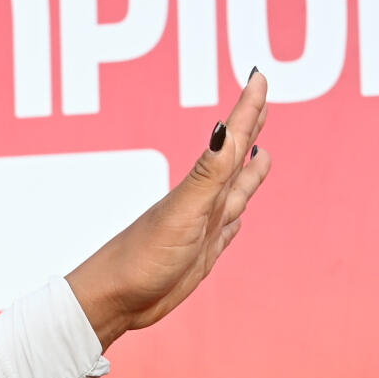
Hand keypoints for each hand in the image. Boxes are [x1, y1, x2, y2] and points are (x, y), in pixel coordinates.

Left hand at [67, 71, 274, 349]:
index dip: (248, 110)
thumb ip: (208, 173)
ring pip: (235, 191)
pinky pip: (227, 228)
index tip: (259, 77)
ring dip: (249, 171)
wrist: (116, 300)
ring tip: (262, 152)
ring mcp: (203, 227)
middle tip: (262, 99)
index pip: (231, 139)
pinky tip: (238, 212)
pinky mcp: (202, 253)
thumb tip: (225, 129)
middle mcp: (204, 202)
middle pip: (234, 158)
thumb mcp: (183, 212)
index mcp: (200, 187)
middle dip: (251, 129)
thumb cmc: (143, 257)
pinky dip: (236, 216)